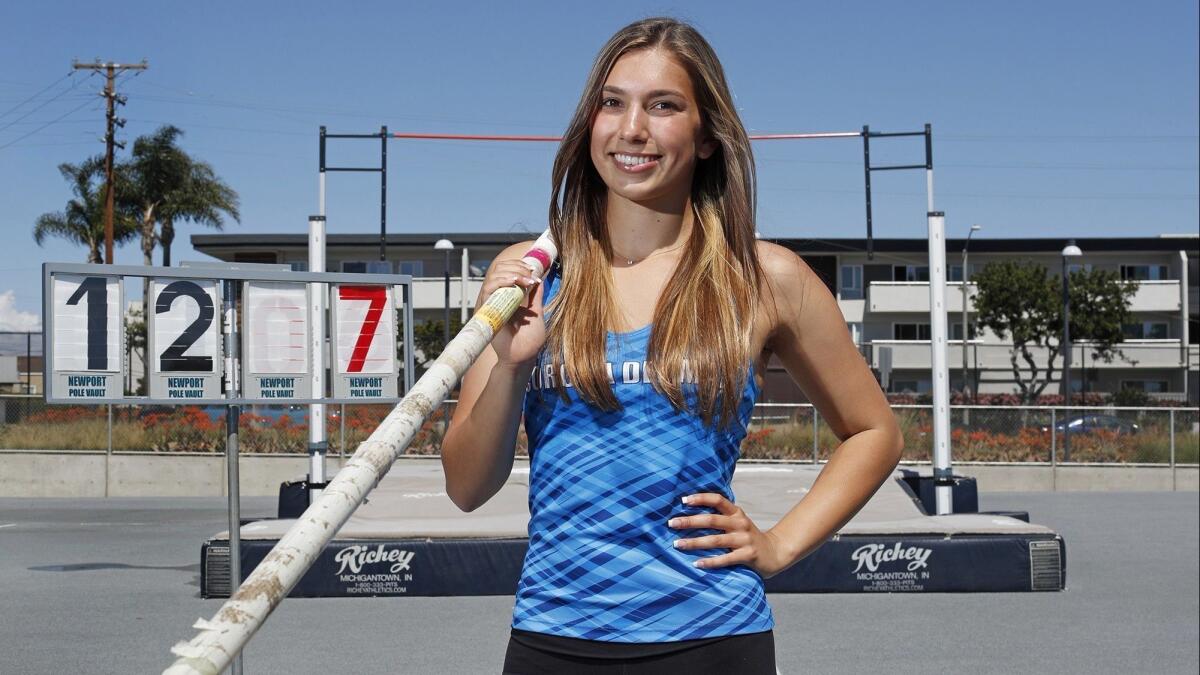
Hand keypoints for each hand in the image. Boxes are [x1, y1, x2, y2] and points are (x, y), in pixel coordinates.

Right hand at [477, 257, 545, 366]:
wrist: (523, 357)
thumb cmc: (529, 340)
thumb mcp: (536, 313)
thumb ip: (535, 297)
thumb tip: (539, 280)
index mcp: (508, 297)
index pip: (506, 271)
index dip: (518, 265)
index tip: (533, 271)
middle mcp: (498, 298)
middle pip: (498, 269)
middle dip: (516, 266)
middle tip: (530, 274)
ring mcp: (491, 303)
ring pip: (493, 276)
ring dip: (511, 272)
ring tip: (525, 279)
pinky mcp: (486, 310)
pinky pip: (489, 289)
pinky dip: (502, 281)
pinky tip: (515, 282)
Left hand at [669, 493, 793, 577]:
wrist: (774, 553)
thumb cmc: (748, 538)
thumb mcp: (737, 523)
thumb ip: (720, 518)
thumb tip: (690, 514)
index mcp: (736, 513)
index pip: (718, 500)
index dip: (701, 498)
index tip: (683, 500)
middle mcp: (740, 523)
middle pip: (712, 520)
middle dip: (690, 521)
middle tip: (671, 523)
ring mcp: (744, 539)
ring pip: (715, 540)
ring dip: (695, 542)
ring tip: (677, 544)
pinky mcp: (748, 555)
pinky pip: (726, 559)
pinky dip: (711, 561)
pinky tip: (697, 563)